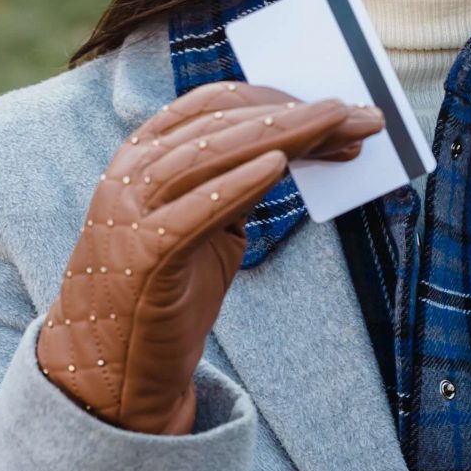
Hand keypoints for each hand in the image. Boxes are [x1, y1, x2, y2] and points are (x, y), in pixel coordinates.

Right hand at [37, 80, 382, 434]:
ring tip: (334, 125)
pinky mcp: (143, 258)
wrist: (111, 370)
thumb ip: (236, 187)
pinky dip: (235, 185)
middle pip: (219, 125)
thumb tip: (296, 151)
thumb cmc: (164, 294)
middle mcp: (131, 175)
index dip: (277, 100)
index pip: (212, 107)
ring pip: (208, 156)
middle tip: (359, 113)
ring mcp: (132, 214)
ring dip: (279, 135)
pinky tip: (277, 166)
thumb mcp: (206, 229)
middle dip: (295, 115)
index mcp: (142, 158)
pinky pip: (192, 213)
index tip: (338, 112)